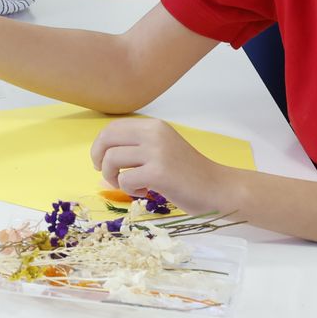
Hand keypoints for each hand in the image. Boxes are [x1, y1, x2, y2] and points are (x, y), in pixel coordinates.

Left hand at [89, 118, 234, 213]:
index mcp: (154, 126)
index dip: (100, 144)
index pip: (113, 128)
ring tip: (132, 186)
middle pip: (107, 139)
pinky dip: (130, 189)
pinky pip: (125, 179)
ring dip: (114, 177)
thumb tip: (102, 155)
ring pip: (112, 159)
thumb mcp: (163, 149)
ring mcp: (156, 152)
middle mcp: (154, 133)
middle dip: (98, 158)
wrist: (218, 188)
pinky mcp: (158, 172)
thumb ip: (138, 146)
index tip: (100, 160)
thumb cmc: (189, 174)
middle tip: (104, 174)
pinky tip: (146, 192)